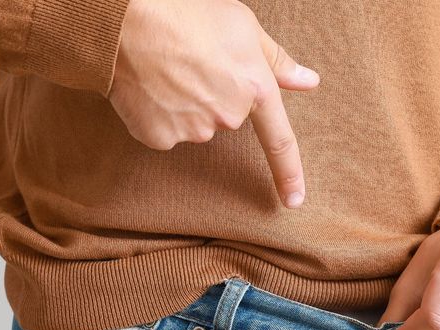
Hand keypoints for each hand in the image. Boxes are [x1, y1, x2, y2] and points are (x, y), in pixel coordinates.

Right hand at [107, 0, 319, 207]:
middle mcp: (228, 117)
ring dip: (185, 104)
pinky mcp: (160, 138)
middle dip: (215, 95)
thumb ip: (277, 60)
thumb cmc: (187, 15)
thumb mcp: (243, 27)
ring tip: (167, 69)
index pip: (279, 141)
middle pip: (225, 117)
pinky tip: (149, 86)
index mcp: (255, 89)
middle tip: (193, 62)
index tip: (295, 201)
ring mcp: (193, 131)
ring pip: (194, 124)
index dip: (289, 174)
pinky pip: (165, 131)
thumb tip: (309, 81)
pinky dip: (158, 113)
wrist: (129, 24)